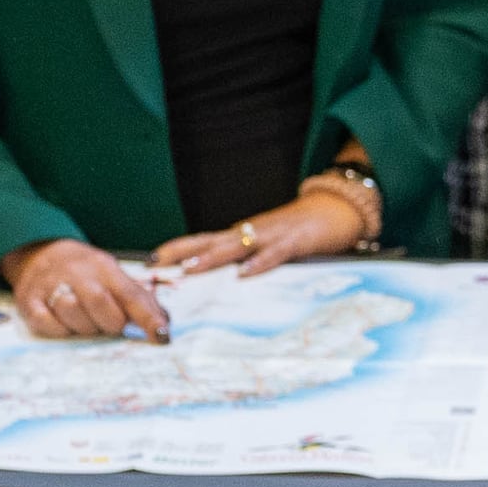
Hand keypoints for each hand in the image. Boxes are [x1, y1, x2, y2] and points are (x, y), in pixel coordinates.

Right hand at [8, 236, 170, 339]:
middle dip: (110, 323)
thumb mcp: (113, 277)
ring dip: (83, 327)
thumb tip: (164, 327)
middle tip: (109, 325)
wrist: (40, 254)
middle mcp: (77, 272)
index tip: (161, 337)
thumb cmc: (86, 273)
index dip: (148, 318)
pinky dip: (59, 330)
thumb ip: (139, 301)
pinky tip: (64, 324)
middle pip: (100, 303)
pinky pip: (47, 324)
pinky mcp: (29, 300)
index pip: (131, 294)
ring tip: (85, 322)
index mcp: (104, 266)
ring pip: (72, 313)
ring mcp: (51, 285)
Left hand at [153, 176, 369, 280]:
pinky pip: (274, 254)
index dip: (177, 249)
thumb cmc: (301, 230)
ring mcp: (272, 235)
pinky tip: (244, 274)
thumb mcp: (268, 244)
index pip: (203, 240)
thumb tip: (224, 280)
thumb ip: (248, 258)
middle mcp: (251, 232)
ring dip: (212, 257)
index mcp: (243, 235)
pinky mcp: (295, 242)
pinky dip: (258, 264)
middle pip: (210, 241)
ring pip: (236, 246)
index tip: (150, 260)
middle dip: (182, 253)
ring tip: (189, 268)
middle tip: (156, 265)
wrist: (337, 207)